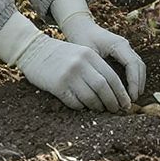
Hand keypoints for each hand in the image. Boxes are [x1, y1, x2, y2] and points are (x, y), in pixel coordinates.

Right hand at [16, 32, 132, 111]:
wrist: (33, 49)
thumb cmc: (59, 54)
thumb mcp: (80, 53)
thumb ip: (95, 67)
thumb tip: (113, 91)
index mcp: (89, 55)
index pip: (112, 76)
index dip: (121, 93)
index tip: (126, 103)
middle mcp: (81, 64)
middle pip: (104, 88)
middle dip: (113, 102)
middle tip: (116, 110)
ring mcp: (69, 75)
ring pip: (91, 97)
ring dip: (97, 107)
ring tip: (100, 109)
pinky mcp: (57, 86)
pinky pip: (74, 102)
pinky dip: (81, 107)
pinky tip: (83, 107)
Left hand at [52, 0, 146, 99]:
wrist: (80, 27)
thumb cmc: (82, 39)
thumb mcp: (88, 54)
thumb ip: (97, 68)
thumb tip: (104, 88)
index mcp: (118, 44)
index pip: (133, 64)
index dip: (134, 82)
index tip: (131, 97)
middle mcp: (125, 45)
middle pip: (139, 66)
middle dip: (138, 84)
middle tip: (133, 101)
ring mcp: (125, 48)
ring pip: (139, 66)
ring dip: (138, 82)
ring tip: (132, 97)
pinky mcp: (123, 52)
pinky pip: (133, 66)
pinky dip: (134, 78)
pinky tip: (128, 90)